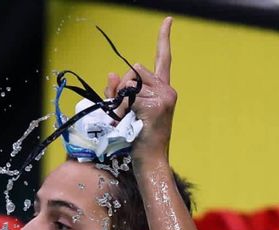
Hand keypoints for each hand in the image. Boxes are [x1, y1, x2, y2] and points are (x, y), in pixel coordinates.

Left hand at [105, 17, 175, 162]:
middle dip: (121, 88)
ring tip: (128, 120)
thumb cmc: (137, 138)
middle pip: (134, 71)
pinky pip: (129, 97)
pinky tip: (132, 123)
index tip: (168, 20)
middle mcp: (167, 89)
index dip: (164, 38)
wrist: (150, 160)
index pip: (163, 58)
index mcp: (163, 89)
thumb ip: (118, 92)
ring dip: (120, 100)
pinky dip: (123, 110)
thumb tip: (111, 73)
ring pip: (130, 83)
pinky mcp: (157, 105)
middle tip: (125, 113)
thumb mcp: (126, 111)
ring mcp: (164, 96)